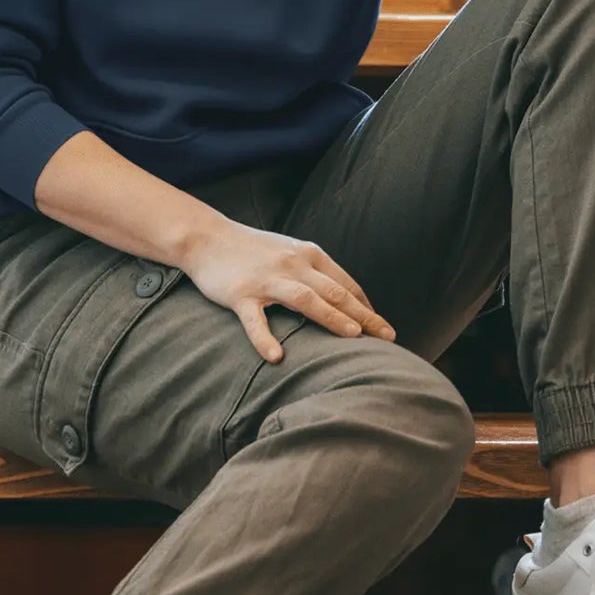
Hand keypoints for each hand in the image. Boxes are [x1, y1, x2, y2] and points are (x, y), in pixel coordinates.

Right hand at [180, 219, 396, 363]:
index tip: (383, 328)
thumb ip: (314, 271)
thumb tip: (342, 297)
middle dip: (364, 315)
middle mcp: (292, 264)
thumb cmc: (252, 250)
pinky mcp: (240, 293)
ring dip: (331, 317)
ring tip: (353, 336)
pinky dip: (265, 338)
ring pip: (305, 299)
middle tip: (387, 337)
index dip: (367, 307)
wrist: (207, 237)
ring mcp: (267, 279)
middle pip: (334, 291)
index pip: (346, 283)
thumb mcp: (289, 251)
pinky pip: (255, 319)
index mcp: (308, 254)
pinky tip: (276, 357)